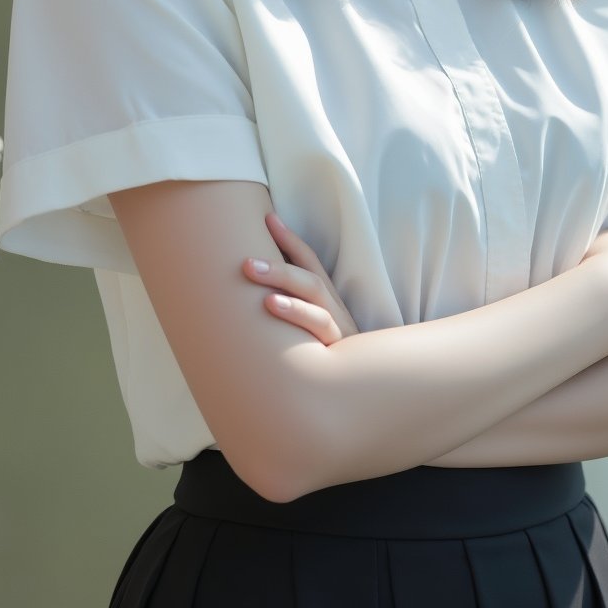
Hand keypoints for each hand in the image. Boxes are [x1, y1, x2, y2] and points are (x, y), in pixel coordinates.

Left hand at [241, 210, 359, 345]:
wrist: (361, 390)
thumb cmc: (327, 355)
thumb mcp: (313, 327)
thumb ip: (293, 306)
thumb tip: (253, 292)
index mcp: (327, 299)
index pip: (310, 262)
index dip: (290, 240)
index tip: (267, 217)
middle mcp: (334, 310)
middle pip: (310, 280)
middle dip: (279, 265)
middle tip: (245, 261)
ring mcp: (338, 332)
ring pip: (316, 304)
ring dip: (286, 292)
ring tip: (257, 286)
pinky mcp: (338, 354)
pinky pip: (320, 333)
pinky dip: (298, 318)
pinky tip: (272, 310)